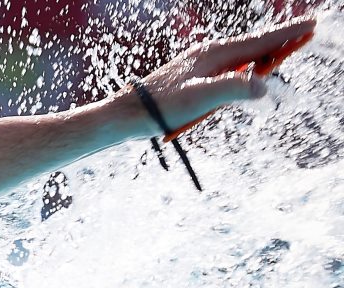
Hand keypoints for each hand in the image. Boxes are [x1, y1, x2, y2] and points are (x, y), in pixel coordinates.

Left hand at [131, 16, 317, 139]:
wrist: (128, 114)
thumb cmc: (161, 106)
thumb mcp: (199, 98)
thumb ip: (232, 89)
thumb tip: (263, 85)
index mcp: (213, 54)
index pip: (259, 42)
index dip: (287, 34)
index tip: (310, 24)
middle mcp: (209, 55)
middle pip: (253, 45)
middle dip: (281, 38)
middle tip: (307, 30)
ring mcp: (201, 65)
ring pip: (242, 55)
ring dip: (266, 51)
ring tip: (287, 46)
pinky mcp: (195, 77)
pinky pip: (231, 66)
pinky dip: (249, 63)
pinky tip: (251, 68)